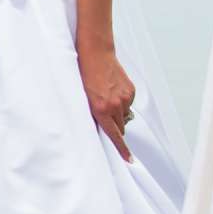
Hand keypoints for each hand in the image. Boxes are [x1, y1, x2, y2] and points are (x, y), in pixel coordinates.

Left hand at [79, 43, 135, 161]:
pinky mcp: (130, 91)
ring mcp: (124, 98)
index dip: (122, 149)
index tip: (128, 159)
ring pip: (124, 116)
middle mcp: (114, 106)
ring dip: (117, 113)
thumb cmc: (84, 75)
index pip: (114, 135)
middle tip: (105, 117)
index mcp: (100, 110)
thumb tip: (98, 128)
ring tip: (106, 98)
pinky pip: (127, 104)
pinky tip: (112, 90)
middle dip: (114, 127)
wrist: (96, 54)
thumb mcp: (82, 98)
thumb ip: (92, 114)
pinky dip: (121, 102)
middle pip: (120, 128)